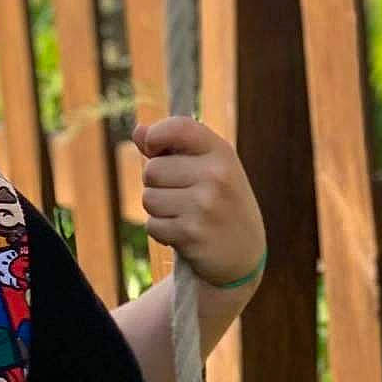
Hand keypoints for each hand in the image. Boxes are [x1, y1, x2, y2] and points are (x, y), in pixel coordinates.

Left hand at [134, 117, 265, 288]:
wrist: (243, 253)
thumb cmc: (220, 203)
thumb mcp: (208, 168)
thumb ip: (173, 147)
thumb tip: (138, 130)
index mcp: (221, 152)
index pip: (178, 127)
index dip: (155, 136)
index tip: (153, 148)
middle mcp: (216, 175)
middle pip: (152, 170)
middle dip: (156, 184)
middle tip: (179, 195)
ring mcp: (205, 205)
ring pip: (149, 199)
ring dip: (158, 210)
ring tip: (183, 215)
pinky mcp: (192, 234)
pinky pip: (152, 225)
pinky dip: (161, 232)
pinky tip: (183, 234)